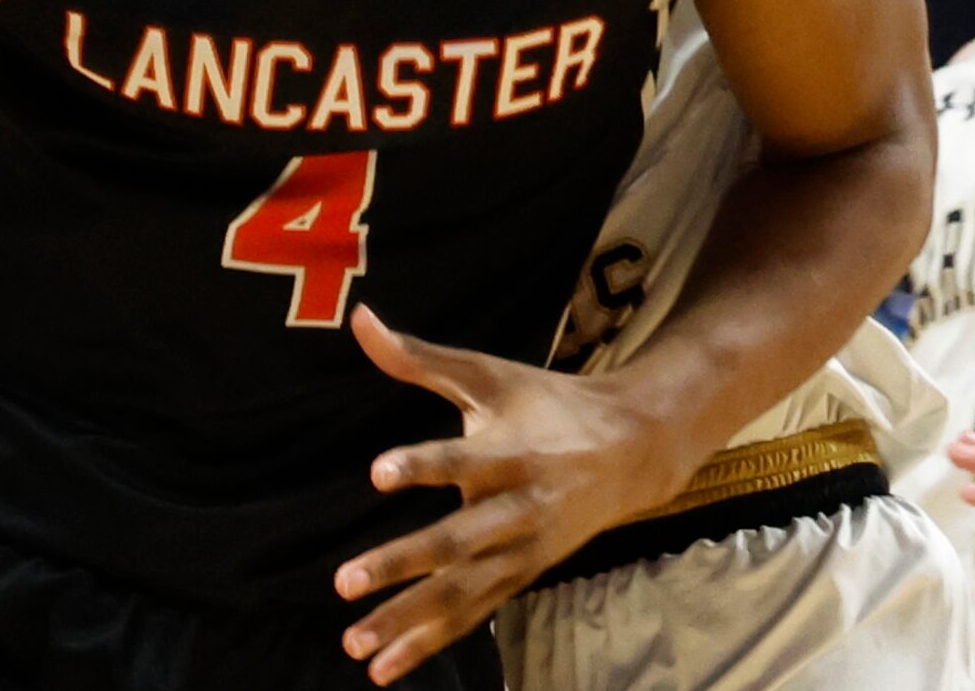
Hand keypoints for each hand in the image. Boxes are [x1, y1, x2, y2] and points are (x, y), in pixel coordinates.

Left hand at [334, 306, 688, 684]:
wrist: (630, 450)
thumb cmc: (546, 403)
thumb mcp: (487, 373)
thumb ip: (419, 357)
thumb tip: (359, 319)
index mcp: (508, 450)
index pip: (459, 459)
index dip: (420, 465)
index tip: (376, 471)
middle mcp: (515, 508)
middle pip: (454, 543)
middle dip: (400, 564)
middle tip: (344, 582)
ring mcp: (521, 551)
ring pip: (461, 594)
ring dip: (408, 621)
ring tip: (355, 644)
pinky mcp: (522, 576)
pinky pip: (472, 616)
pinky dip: (430, 642)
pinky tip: (386, 668)